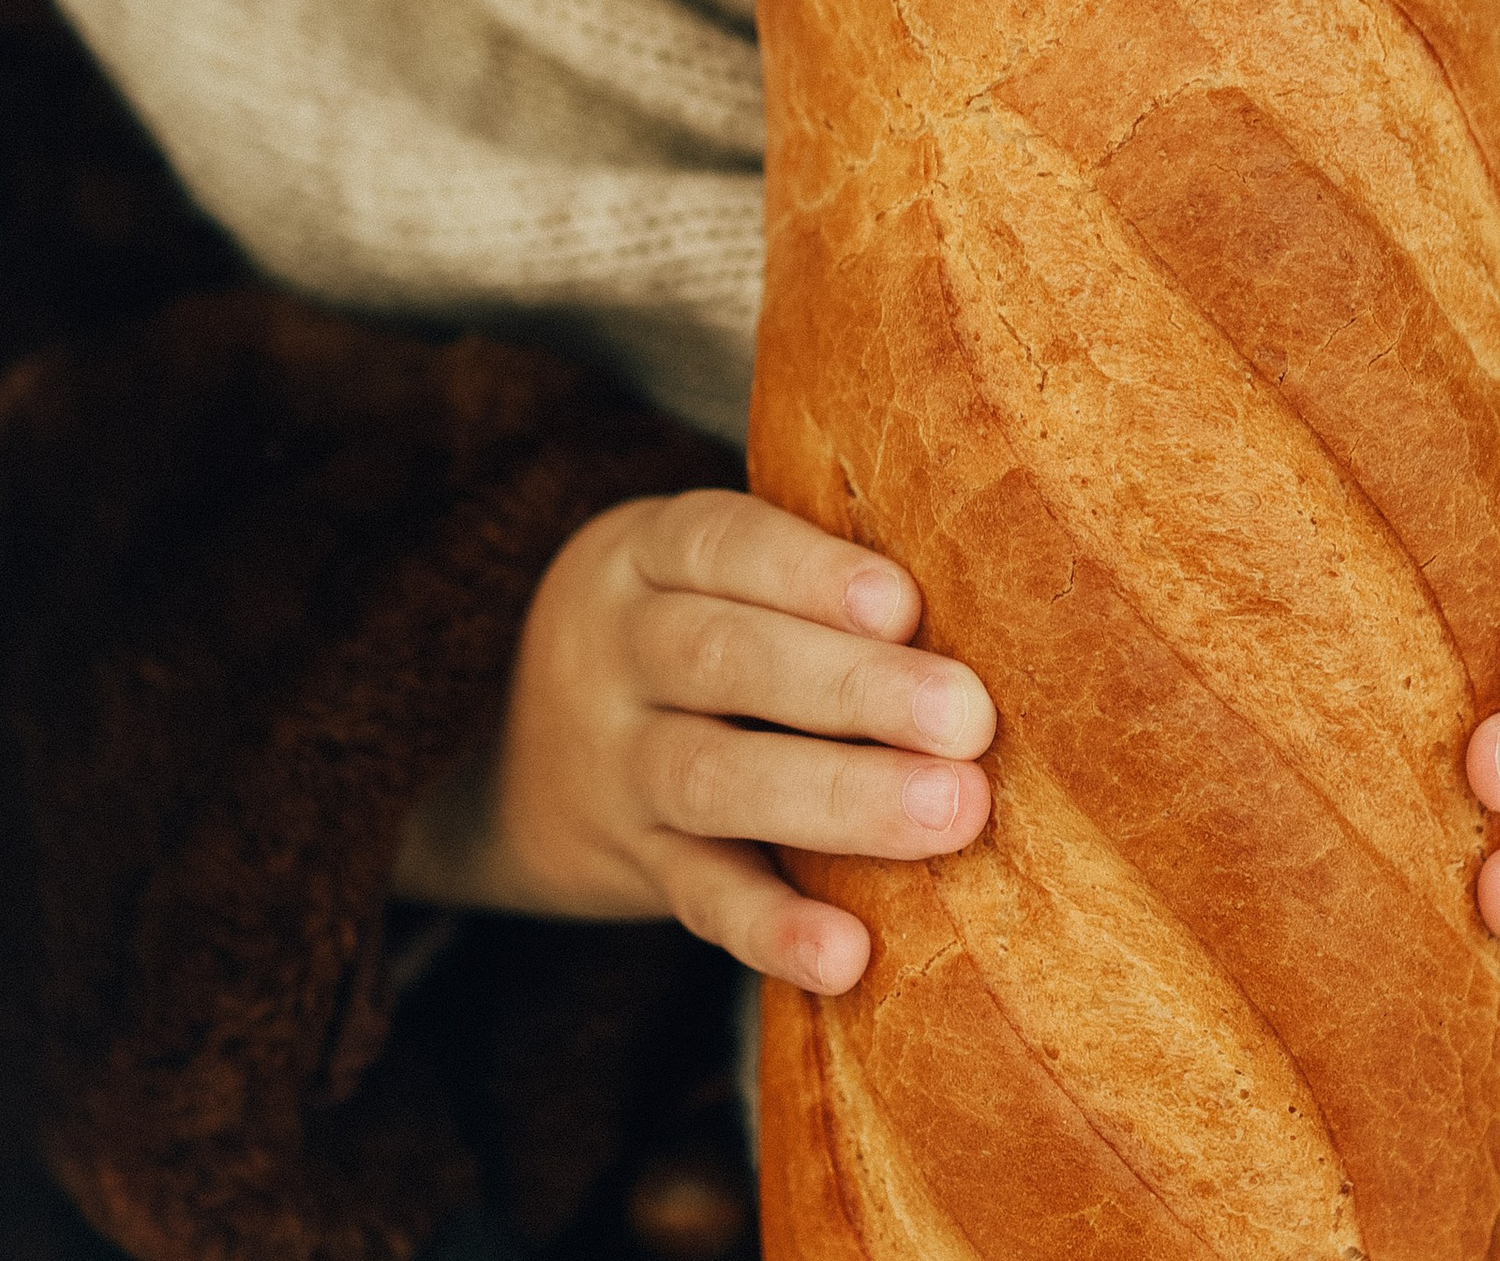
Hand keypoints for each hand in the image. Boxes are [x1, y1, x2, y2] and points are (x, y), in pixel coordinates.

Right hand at [394, 489, 995, 993]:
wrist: (517, 746)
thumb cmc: (693, 619)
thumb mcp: (712, 569)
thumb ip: (812, 574)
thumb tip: (982, 594)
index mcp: (649, 553)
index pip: (722, 545)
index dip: (811, 572)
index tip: (905, 605)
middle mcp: (621, 650)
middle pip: (726, 661)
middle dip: (856, 689)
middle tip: (969, 720)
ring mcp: (618, 766)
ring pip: (713, 780)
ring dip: (840, 800)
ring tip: (953, 813)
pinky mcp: (633, 865)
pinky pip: (697, 899)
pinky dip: (772, 929)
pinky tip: (847, 955)